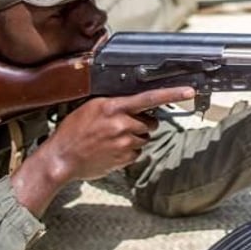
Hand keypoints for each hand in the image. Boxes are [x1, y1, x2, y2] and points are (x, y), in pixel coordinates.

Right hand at [12, 85, 194, 214]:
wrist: (61, 159)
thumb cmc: (72, 131)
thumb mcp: (91, 108)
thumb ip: (115, 104)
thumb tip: (134, 104)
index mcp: (114, 107)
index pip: (149, 97)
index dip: (172, 93)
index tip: (189, 91)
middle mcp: (122, 124)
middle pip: (150, 122)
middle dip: (142, 123)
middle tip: (123, 125)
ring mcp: (124, 143)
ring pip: (144, 138)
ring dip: (134, 138)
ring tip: (112, 139)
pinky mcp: (124, 159)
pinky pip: (137, 153)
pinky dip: (128, 152)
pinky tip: (111, 150)